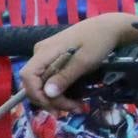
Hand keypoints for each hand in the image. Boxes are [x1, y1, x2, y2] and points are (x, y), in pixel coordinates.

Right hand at [19, 14, 137, 112]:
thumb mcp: (84, 61)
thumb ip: (65, 76)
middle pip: (34, 83)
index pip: (28, 76)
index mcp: (45, 51)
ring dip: (56, 98)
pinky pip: (50, 78)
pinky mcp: (55, 59)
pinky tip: (73, 99)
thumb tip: (48, 93)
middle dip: (50, 100)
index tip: (55, 107)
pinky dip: (59, 91)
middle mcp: (41, 53)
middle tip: (72, 110)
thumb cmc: (98, 41)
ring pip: (42, 83)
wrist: (109, 28)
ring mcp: (47, 56)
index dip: (37, 94)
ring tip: (76, 107)